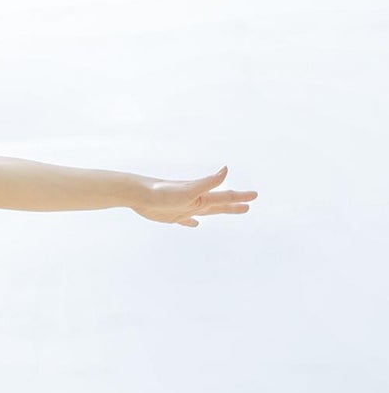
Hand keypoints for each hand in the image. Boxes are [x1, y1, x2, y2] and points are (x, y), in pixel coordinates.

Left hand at [131, 166, 256, 227]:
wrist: (137, 194)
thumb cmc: (162, 192)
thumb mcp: (189, 190)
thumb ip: (208, 182)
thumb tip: (226, 168)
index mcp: (201, 196)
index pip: (225, 197)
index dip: (240, 197)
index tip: (255, 196)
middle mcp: (195, 201)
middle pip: (219, 205)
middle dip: (234, 205)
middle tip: (249, 205)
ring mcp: (184, 208)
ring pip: (206, 211)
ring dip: (218, 211)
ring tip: (229, 211)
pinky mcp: (171, 215)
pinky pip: (186, 220)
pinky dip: (191, 222)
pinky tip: (194, 224)